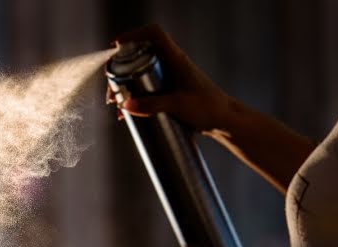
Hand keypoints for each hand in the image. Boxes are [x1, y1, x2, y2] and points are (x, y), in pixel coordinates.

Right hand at [108, 24, 232, 133]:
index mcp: (176, 59)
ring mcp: (170, 78)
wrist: (225, 121)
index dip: (133, 34)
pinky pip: (147, 89)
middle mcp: (171, 64)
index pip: (154, 34)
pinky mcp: (169, 91)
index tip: (115, 45)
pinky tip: (128, 113)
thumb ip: (152, 105)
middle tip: (112, 92)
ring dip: (126, 87)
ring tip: (117, 106)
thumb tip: (126, 106)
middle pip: (140, 56)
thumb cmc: (208, 108)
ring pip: (141, 74)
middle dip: (121, 70)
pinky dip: (135, 98)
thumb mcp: (178, 105)